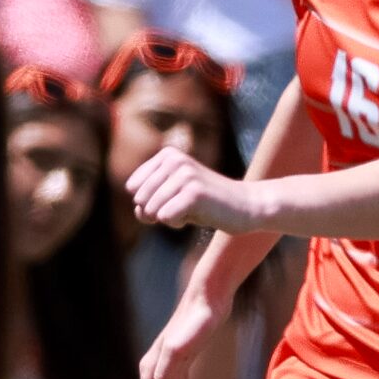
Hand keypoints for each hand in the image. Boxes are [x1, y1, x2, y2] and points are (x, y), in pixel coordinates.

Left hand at [128, 145, 260, 233]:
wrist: (245, 207)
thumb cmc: (206, 205)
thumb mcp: (171, 199)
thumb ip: (146, 203)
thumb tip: (141, 211)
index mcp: (167, 155)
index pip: (132, 187)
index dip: (150, 201)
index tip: (175, 198)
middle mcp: (174, 160)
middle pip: (140, 199)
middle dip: (158, 211)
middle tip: (186, 206)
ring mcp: (185, 175)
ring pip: (151, 210)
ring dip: (170, 218)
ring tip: (194, 209)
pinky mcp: (194, 193)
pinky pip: (165, 217)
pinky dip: (178, 223)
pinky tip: (198, 215)